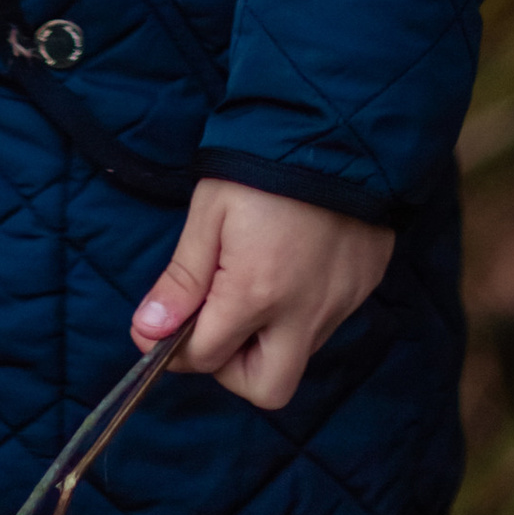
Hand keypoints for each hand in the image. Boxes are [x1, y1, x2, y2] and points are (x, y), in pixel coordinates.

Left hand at [129, 178, 392, 408]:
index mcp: (257, 293)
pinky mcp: (365, 286)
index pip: (207, 358)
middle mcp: (304, 312)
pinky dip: (302, 312)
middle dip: (235, 370)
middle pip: (266, 389)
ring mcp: (341, 303)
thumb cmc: (264, 163)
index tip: (164, 325)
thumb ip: (183, 278)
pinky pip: (327, 322)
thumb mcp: (211, 211)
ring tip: (255, 284)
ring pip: (299, 356)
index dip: (177, 348)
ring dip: (269, 339)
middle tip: (219, 325)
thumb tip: (149, 332)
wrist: (341, 125)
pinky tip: (292, 266)